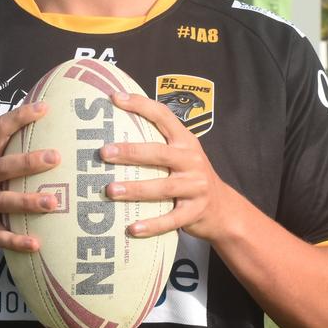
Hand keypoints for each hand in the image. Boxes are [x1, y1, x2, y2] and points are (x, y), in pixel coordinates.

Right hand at [0, 102, 60, 255]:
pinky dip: (18, 240)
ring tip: (53, 202)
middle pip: (3, 167)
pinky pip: (1, 237)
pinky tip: (36, 243)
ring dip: (28, 201)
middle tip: (56, 157)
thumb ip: (13, 151)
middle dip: (29, 162)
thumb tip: (55, 126)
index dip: (20, 117)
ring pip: (4, 202)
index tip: (44, 108)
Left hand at [99, 91, 234, 241]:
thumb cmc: (190, 176)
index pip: (163, 116)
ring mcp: (196, 187)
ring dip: (135, 189)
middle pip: (158, 153)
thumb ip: (157, 143)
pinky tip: (132, 228)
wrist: (223, 209)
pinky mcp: (195, 212)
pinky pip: (171, 220)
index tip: (115, 98)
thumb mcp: (181, 154)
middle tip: (104, 152)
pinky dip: (151, 225)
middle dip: (130, 151)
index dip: (140, 105)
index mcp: (186, 141)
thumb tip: (112, 132)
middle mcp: (192, 160)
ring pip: (162, 187)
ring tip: (110, 191)